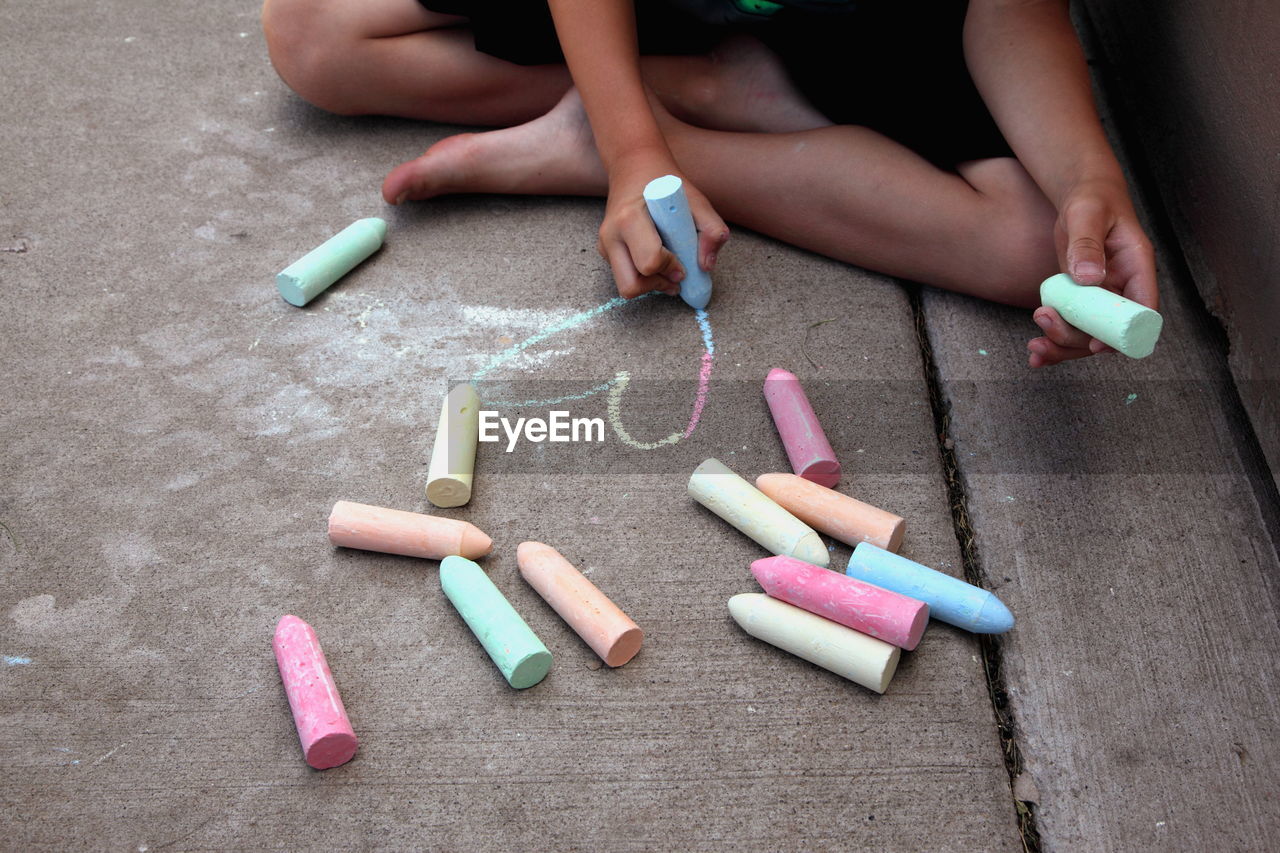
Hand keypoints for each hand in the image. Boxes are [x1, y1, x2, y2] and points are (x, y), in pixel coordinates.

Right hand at [598, 153, 728, 298]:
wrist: (635, 168)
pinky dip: (644, 277)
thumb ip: (712, 229)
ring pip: (627, 285)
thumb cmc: (665, 185)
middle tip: (677, 277)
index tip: (685, 265)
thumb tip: (706, 266)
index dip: (672, 269)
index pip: (650, 262)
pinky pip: (625, 276)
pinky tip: (658, 260)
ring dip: (651, 285)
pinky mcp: (606, 252)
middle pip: (630, 285)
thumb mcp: (696, 200)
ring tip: (669, 270)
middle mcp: (611, 235)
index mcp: (629, 219)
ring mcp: (605, 245)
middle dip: (657, 286)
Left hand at [1028, 180, 1157, 367]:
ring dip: (1063, 346)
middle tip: (1045, 327)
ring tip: (1034, 346)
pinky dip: (1054, 340)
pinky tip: (1035, 352)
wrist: (1083, 198)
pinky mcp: (1082, 299)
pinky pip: (1073, 327)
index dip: (1123, 333)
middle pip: (1111, 331)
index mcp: (1137, 267)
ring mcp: (1102, 297)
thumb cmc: (1093, 200)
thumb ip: (1088, 244)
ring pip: (1089, 335)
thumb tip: (1090, 277)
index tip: (1095, 344)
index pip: (1142, 310)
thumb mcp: (1087, 215)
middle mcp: (1123, 287)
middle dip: (1079, 340)